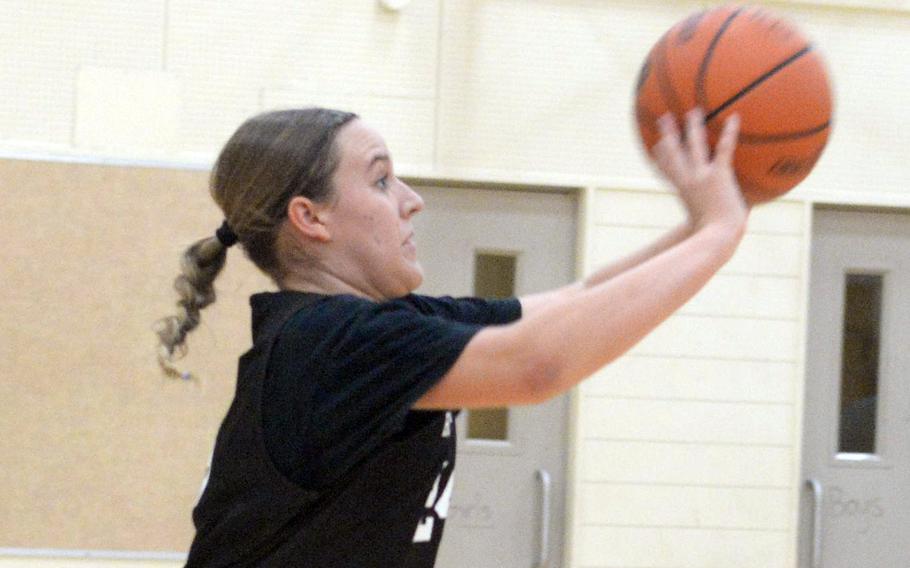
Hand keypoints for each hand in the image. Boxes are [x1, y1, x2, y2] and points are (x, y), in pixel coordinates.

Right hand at [653, 108, 748, 234]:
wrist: (716, 236)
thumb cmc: (711, 235)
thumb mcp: (702, 224)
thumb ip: (707, 215)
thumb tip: (714, 217)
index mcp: (681, 190)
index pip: (665, 170)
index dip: (659, 156)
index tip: (655, 145)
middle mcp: (687, 180)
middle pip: (672, 153)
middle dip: (667, 134)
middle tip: (664, 118)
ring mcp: (701, 176)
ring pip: (694, 145)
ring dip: (692, 127)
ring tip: (694, 111)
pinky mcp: (718, 175)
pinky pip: (724, 149)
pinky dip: (729, 133)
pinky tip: (734, 118)